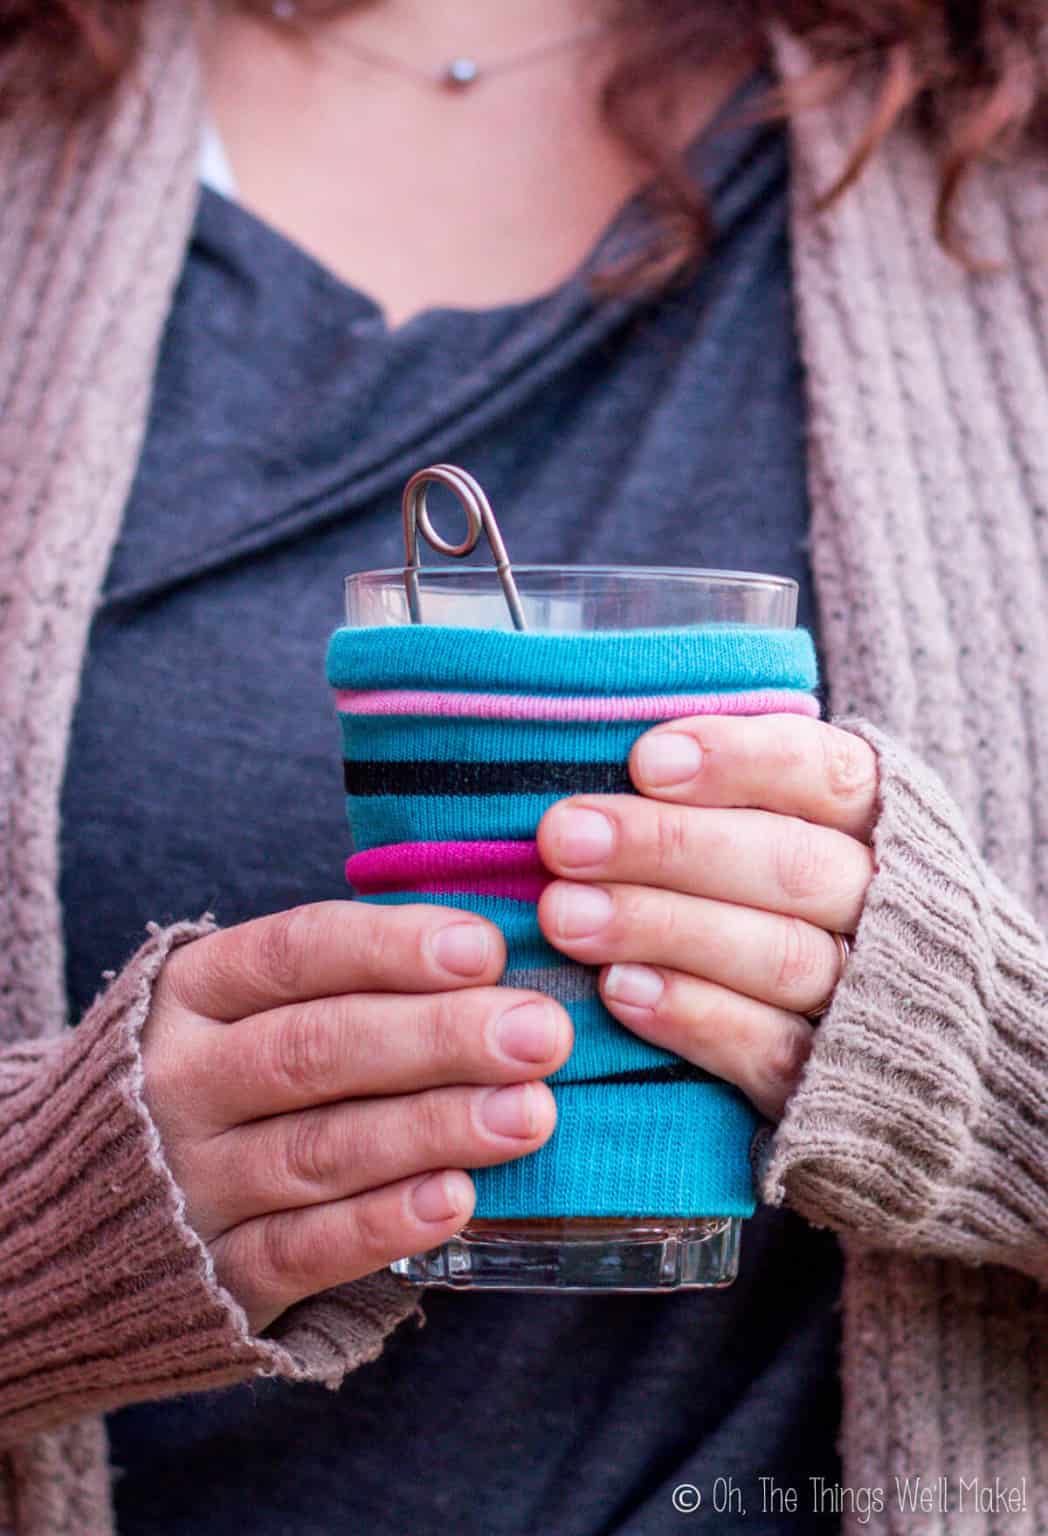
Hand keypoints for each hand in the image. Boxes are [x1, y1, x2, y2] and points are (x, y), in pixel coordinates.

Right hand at [141, 901, 571, 1331]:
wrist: (78, 1207)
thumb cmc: (216, 1076)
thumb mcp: (243, 1008)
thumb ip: (346, 982)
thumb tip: (494, 958)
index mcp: (192, 992)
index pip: (294, 953)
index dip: (392, 948)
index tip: (485, 948)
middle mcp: (181, 1080)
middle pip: (316, 1049)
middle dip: (438, 1038)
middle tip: (540, 1033)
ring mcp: (190, 1181)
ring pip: (319, 1148)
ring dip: (434, 1128)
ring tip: (529, 1113)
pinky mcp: (214, 1273)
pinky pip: (303, 1249)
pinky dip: (382, 1224)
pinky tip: (458, 1198)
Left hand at [535, 715, 877, 1120]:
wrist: (902, 1063)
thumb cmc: (796, 901)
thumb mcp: (787, 828)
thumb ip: (725, 796)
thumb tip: (616, 761)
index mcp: (890, 823)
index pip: (826, 774)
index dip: (739, 761)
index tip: (644, 761)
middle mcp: (896, 908)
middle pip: (793, 865)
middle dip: (670, 845)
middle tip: (565, 836)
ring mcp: (874, 1000)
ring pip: (781, 955)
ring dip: (664, 928)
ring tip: (566, 915)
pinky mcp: (838, 1082)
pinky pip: (772, 1049)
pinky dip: (693, 1015)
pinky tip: (617, 989)